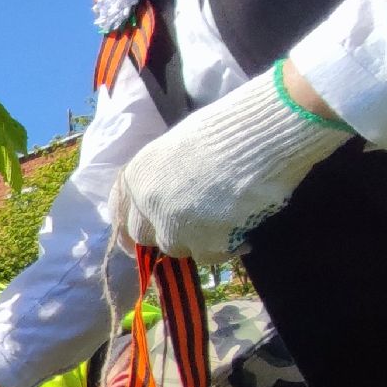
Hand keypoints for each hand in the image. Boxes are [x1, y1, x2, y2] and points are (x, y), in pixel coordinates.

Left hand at [108, 65, 351, 262]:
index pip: (123, 216)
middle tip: (196, 230)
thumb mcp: (178, 149)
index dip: (136, 230)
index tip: (145, 239)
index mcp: (137, 176)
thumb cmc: (228, 130)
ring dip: (200, 241)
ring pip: (178, 249)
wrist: (264, 131)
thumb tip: (165, 203)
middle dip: (170, 235)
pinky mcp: (205, 240)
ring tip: (227, 224)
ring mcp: (174, 223)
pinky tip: (244, 237)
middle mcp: (147, 202)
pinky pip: (209, 257)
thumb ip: (162, 179)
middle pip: (148, 238)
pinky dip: (226, 249)